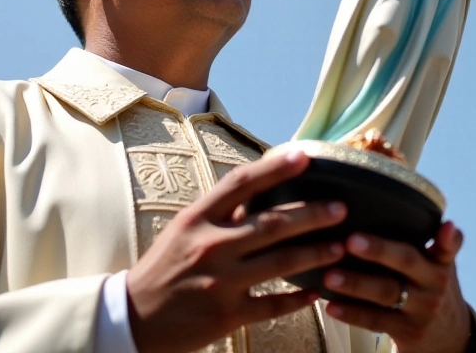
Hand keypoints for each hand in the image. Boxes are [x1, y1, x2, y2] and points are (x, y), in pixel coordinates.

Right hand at [126, 152, 347, 352]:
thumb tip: (262, 184)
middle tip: (341, 208)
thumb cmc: (165, 268)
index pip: (241, 184)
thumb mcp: (185, 230)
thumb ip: (220, 211)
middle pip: (272, 223)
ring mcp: (220, 282)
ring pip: (281, 263)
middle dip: (312, 214)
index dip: (275, 168)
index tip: (304, 156)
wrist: (134, 318)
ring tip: (340, 247)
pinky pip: (273, 305)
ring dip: (315, 253)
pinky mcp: (227, 315)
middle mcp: (210, 246)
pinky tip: (317, 291)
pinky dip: (299, 299)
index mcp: (197, 219)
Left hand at [323, 222, 472, 352]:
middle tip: (351, 241)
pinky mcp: (407, 332)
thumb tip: (386, 192)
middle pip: (407, 262)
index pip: (448, 246)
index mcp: (441, 262)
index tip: (446, 225)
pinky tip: (331, 305)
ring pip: (387, 293)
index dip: (449, 237)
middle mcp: (435, 283)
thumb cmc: (427, 284)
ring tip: (330, 275)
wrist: (445, 335)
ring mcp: (422, 309)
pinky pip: (376, 321)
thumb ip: (422, 236)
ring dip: (357, 284)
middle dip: (379, 250)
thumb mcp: (436, 262)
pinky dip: (352, 313)